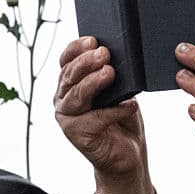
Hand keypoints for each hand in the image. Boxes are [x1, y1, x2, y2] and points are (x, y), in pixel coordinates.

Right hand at [55, 37, 155, 193]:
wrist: (128, 153)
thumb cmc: (122, 119)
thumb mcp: (120, 92)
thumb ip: (114, 77)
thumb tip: (117, 59)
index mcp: (70, 84)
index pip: (66, 61)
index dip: (76, 49)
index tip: (92, 40)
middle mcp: (63, 99)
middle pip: (69, 76)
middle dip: (85, 62)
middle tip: (104, 53)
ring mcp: (67, 117)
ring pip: (76, 96)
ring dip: (93, 83)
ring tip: (110, 73)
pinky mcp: (76, 135)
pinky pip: (94, 119)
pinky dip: (114, 111)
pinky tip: (130, 105)